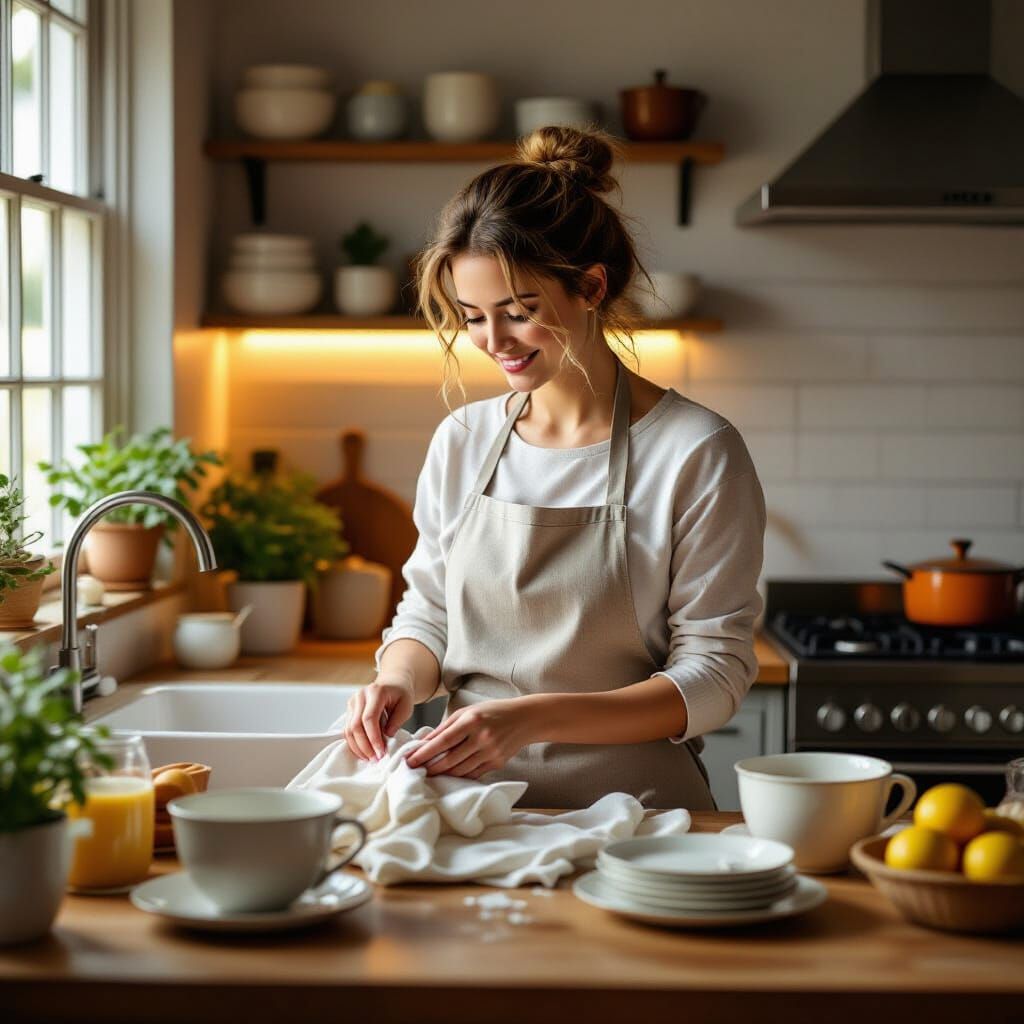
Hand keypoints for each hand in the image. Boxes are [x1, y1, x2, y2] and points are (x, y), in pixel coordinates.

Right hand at [344, 674, 414, 761]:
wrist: (393, 683)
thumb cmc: (401, 694)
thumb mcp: (406, 706)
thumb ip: (396, 721)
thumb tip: (386, 737)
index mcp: (375, 692)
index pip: (369, 718)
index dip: (373, 738)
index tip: (381, 753)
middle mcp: (360, 696)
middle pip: (355, 725)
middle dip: (365, 746)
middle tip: (375, 759)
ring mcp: (352, 702)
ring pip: (349, 729)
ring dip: (358, 747)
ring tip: (370, 758)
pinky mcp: (349, 710)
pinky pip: (348, 730)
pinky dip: (355, 743)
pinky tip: (364, 752)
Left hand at [403, 699, 536, 778]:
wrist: (524, 718)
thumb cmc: (492, 712)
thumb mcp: (467, 712)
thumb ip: (445, 726)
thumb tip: (424, 742)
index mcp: (472, 720)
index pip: (443, 741)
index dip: (424, 753)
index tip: (410, 760)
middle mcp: (482, 737)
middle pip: (450, 759)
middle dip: (430, 767)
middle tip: (415, 771)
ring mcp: (491, 752)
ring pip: (460, 770)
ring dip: (442, 774)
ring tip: (428, 774)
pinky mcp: (497, 763)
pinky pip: (473, 774)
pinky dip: (459, 776)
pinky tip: (448, 776)